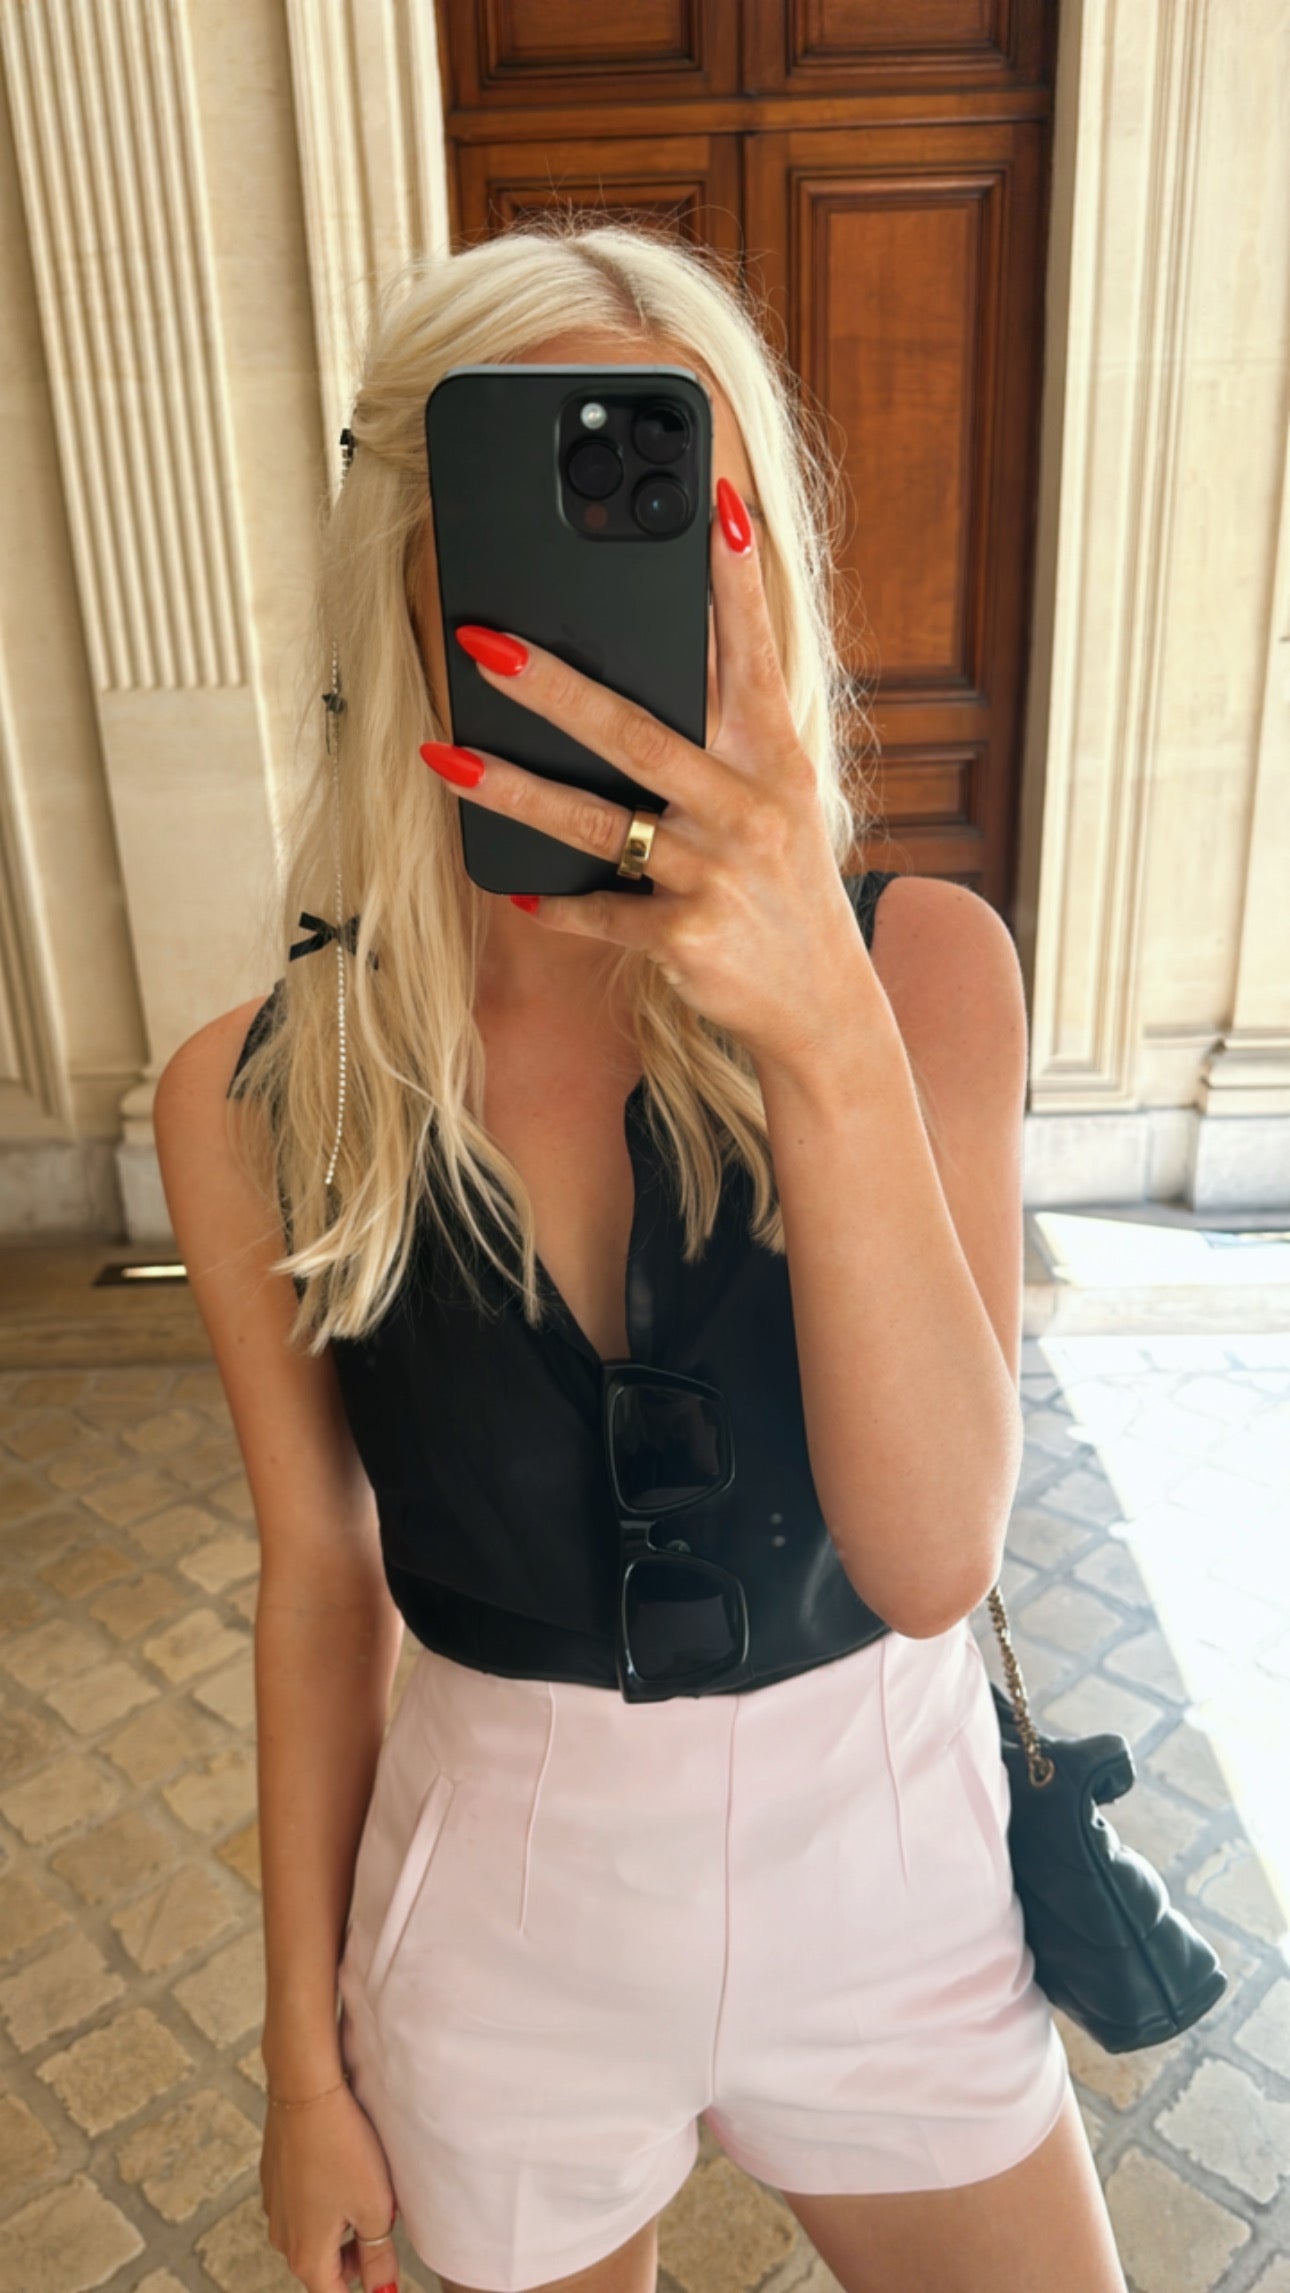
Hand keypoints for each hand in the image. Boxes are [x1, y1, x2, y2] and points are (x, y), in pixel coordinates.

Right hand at [261, 2079, 399, 2291]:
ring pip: (312, 2234)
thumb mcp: (375, 2209)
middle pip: (323, 2267)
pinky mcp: (273, 2177)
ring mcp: (274, 2206)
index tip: (382, 2271)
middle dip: (353, 2258)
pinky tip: (341, 2168)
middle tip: (383, 2228)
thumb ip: (379, 2258)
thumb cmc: (344, 2149)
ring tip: (365, 2192)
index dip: (364, 2287)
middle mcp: (282, 2238)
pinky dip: (323, 2199)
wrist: (306, 2090)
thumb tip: (383, 2291)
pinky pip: (301, 2204)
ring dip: (339, 2227)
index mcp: (306, 2255)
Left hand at [421, 476, 869, 1072]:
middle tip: (484, 643)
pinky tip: (515, 888)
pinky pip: (599, 911)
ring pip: (598, 824)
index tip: (715, 499)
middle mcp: (749, 805)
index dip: (735, 577)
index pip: (750, 651)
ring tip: (448, 757)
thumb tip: (630, 680)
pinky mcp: (687, 936)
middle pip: (638, 733)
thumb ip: (721, 739)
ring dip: (515, 790)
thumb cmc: (781, 886)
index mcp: (774, 757)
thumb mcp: (775, 801)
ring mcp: (717, 872)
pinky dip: (556, 904)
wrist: (821, 1005)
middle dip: (555, 685)